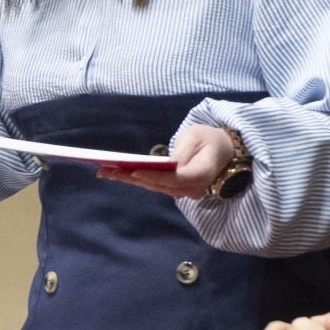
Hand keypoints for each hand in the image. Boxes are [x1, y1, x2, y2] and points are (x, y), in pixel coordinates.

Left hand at [98, 124, 236, 199]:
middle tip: (106, 170)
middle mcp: (193, 188)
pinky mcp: (177, 190)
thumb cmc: (209, 139)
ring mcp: (185, 192)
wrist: (224, 151)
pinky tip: (118, 174)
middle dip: (131, 177)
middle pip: (159, 185)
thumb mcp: (196, 136)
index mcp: (201, 173)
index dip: (153, 175)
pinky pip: (155, 186)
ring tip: (104, 172)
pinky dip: (137, 180)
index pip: (175, 178)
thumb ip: (182, 151)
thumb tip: (167, 164)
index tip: (133, 169)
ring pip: (154, 188)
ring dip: (129, 180)